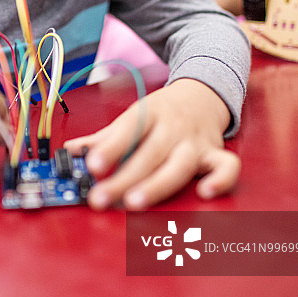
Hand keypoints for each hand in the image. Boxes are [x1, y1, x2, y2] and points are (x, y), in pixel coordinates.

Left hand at [64, 79, 239, 209]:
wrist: (202, 94)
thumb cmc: (162, 112)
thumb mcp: (132, 116)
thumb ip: (103, 138)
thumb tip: (71, 151)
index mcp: (148, 113)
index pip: (127, 130)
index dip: (109, 149)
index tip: (91, 166)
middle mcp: (172, 127)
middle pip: (148, 154)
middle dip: (123, 178)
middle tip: (101, 198)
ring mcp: (195, 141)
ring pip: (179, 165)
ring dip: (157, 185)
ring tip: (136, 203)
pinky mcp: (216, 153)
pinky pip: (226, 166)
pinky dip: (220, 180)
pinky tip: (204, 194)